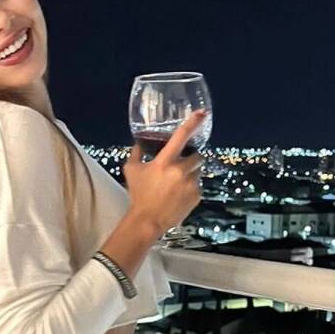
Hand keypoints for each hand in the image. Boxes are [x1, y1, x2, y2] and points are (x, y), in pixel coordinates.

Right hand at [124, 108, 205, 236]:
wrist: (148, 220)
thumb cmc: (139, 194)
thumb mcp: (132, 171)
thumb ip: (136, 153)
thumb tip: (139, 142)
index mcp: (165, 162)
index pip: (181, 136)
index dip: (193, 122)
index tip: (202, 113)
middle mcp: (181, 170)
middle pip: (197, 155)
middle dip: (191, 158)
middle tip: (180, 165)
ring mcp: (191, 183)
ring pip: (198, 170)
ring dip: (191, 173)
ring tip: (177, 183)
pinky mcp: (197, 195)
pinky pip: (198, 184)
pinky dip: (191, 186)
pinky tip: (178, 194)